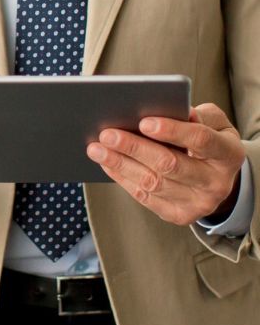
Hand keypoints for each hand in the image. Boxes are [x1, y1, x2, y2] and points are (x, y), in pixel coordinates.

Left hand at [86, 103, 244, 224]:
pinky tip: (106, 163)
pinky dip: (122, 178)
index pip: (200, 140)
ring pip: (153, 183)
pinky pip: (145, 197)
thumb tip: (171, 108)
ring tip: (95, 148)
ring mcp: (198, 203)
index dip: (172, 131)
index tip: (143, 121)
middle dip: (134, 148)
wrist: (218, 176)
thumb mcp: (212, 122)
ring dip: (119, 164)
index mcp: (228, 154)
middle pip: (170, 164)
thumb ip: (196, 114)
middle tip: (106, 134)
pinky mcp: (179, 215)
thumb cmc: (209, 138)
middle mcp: (216, 183)